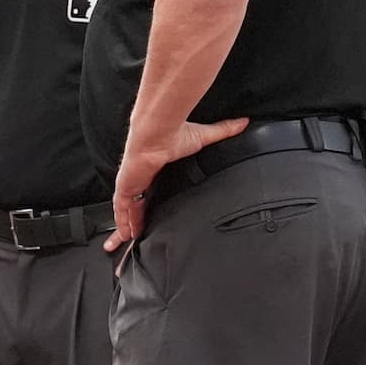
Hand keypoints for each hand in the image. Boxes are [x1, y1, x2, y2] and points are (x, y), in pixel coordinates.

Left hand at [105, 117, 250, 250]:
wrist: (157, 132)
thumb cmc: (175, 135)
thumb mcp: (203, 137)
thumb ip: (222, 131)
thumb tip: (243, 123)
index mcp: (154, 172)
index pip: (148, 192)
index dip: (147, 204)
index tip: (149, 215)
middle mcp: (141, 179)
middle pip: (134, 206)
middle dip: (133, 221)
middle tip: (133, 237)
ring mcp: (132, 184)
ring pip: (126, 211)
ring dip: (126, 226)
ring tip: (127, 241)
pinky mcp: (126, 188)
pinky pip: (122, 209)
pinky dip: (123, 222)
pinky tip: (126, 235)